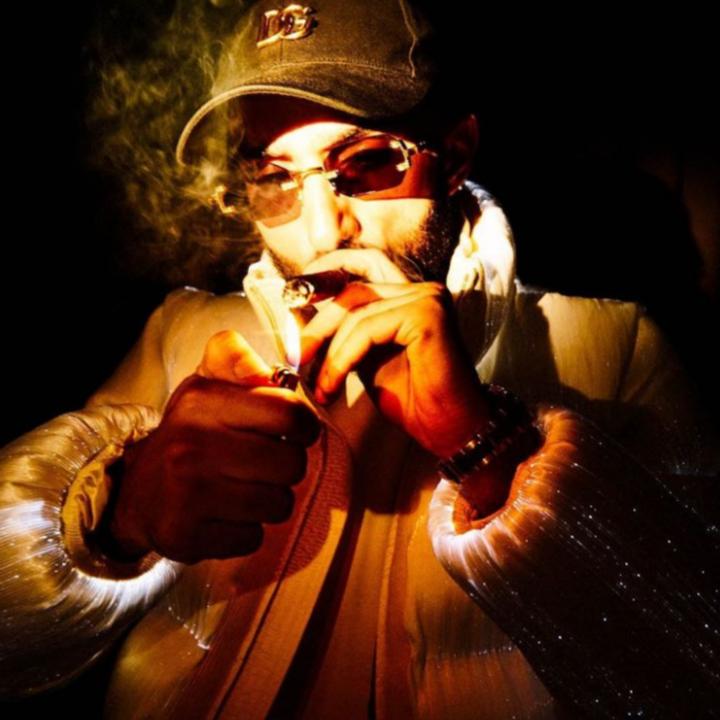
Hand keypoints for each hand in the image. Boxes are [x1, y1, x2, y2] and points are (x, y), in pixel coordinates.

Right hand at [102, 331, 320, 564]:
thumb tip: (270, 370)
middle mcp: (191, 445)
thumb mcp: (208, 387)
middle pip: (292, 464)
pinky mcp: (185, 536)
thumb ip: (238, 362)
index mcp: (202, 401)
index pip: (289, 413)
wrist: (137, 492)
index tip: (295, 431)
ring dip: (271, 500)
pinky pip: (253, 538)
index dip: (304, 424)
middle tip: (264, 464)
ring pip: (279, 504)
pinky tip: (226, 515)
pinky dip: (247, 530)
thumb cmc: (191, 435)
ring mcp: (186, 494)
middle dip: (286, 466)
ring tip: (246, 489)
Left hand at [299, 249, 491, 457]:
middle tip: (297, 356)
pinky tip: (333, 384)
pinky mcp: (427, 316)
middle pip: (352, 292)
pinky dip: (342, 358)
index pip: (358, 278)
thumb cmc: (413, 400)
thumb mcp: (366, 359)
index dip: (322, 283)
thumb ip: (344, 336)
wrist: (449, 430)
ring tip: (321, 386)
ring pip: (356, 313)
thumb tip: (299, 320)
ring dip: (329, 353)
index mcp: (409, 296)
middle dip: (317, 326)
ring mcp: (427, 299)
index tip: (292, 306)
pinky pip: (367, 330)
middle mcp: (421, 290)